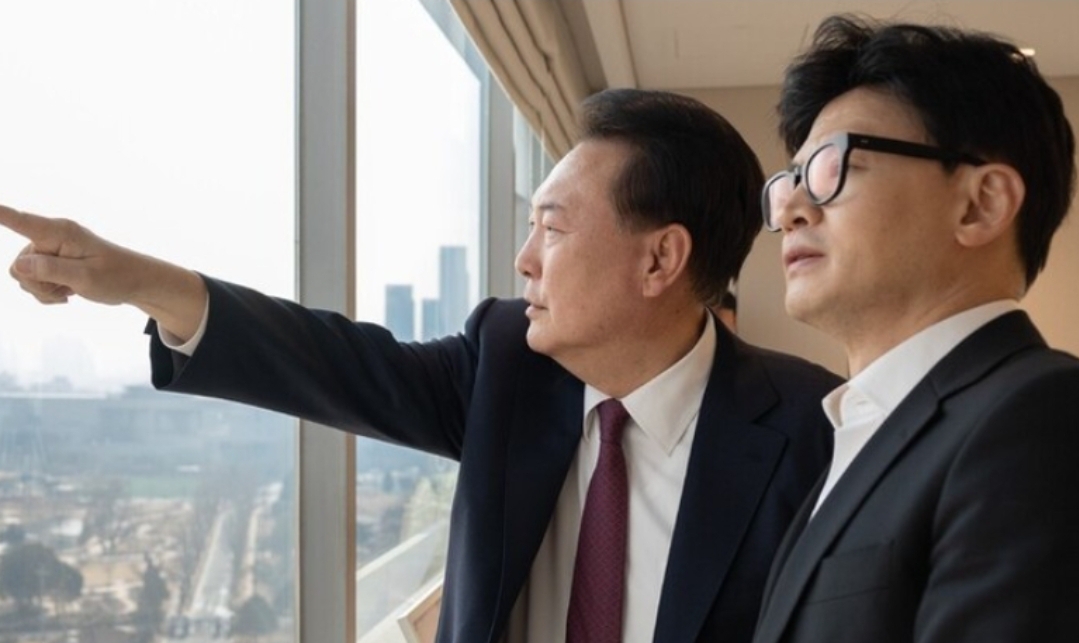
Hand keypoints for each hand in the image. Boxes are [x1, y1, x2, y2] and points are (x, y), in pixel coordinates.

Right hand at [1, 205, 144, 304]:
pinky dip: (46, 292)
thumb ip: (52, 270)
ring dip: (43, 289)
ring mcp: (49, 249)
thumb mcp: (86, 277)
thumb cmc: (116, 276)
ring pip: (23, 275)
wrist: (133, 283)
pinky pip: (31, 281)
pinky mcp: (49, 262)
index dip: (0, 214)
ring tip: (70, 288)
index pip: (22, 221)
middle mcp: (50, 237)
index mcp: (60, 232)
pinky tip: (66, 292)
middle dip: (37, 283)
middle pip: (19, 264)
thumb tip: (19, 266)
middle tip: (66, 287)